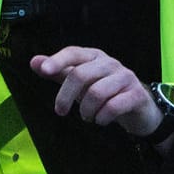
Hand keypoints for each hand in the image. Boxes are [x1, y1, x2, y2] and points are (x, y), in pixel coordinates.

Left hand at [29, 46, 160, 135]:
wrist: (139, 108)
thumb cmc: (104, 92)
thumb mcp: (80, 82)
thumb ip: (58, 72)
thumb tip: (34, 62)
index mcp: (94, 57)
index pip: (74, 52)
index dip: (58, 60)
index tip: (44, 70)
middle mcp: (110, 63)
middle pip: (81, 74)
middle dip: (66, 97)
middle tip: (60, 111)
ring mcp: (126, 78)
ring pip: (97, 92)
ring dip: (86, 111)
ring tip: (86, 117)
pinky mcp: (137, 94)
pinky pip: (114, 106)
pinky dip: (102, 117)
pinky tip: (100, 120)